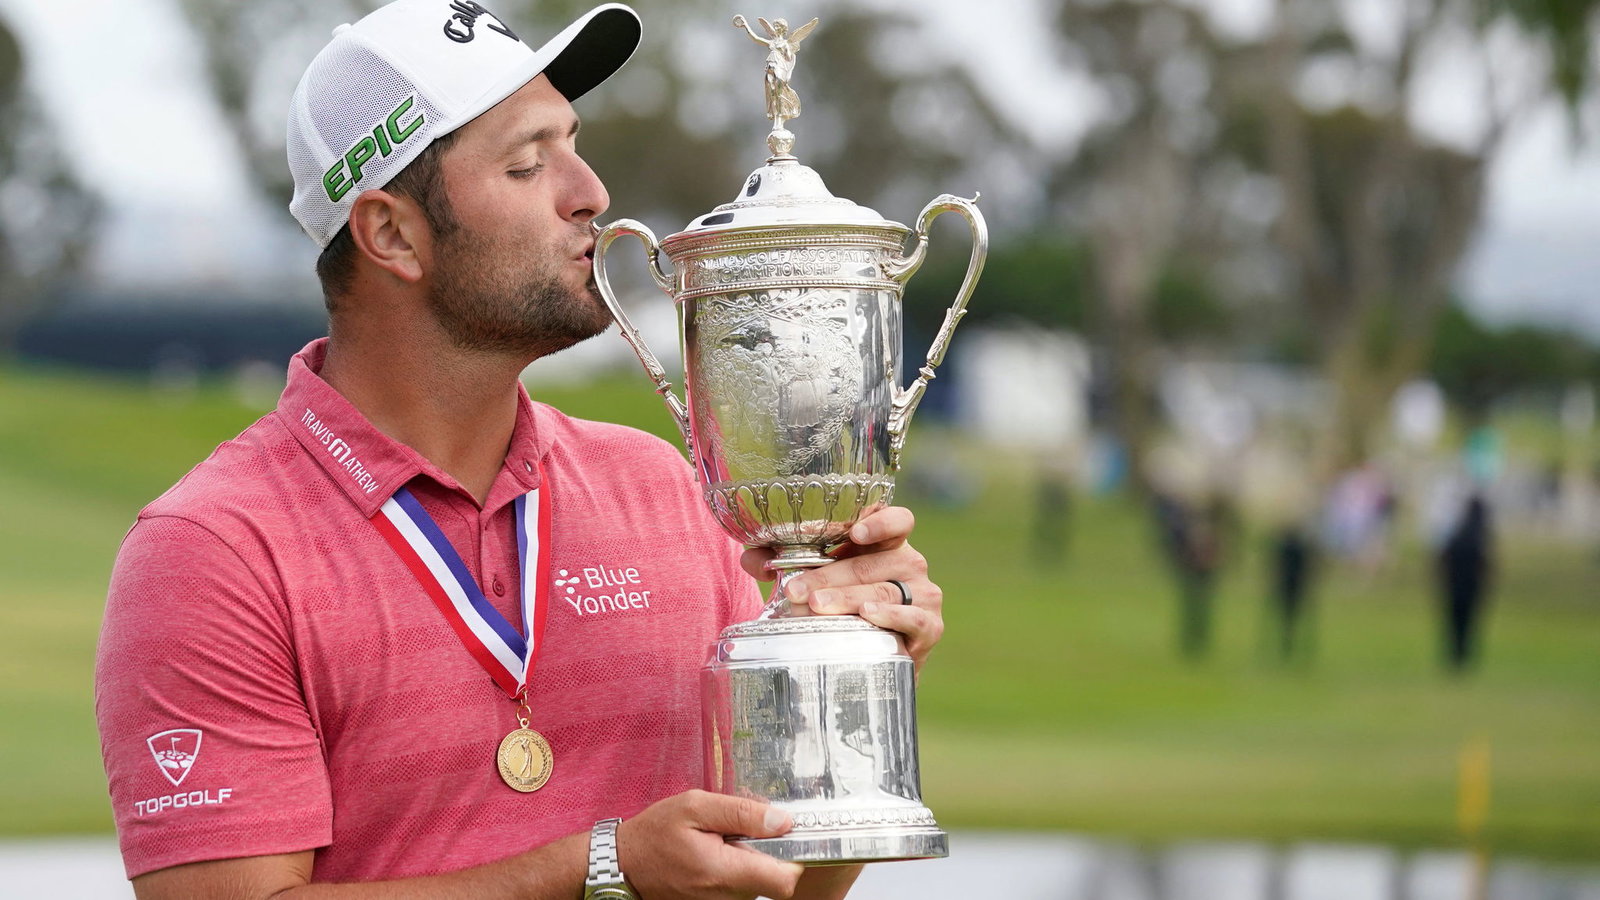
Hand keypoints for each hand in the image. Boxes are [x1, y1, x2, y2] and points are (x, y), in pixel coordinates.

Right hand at [618, 790, 802, 899]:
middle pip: (774, 878)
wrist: (624, 866)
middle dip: (767, 850)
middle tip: (740, 828)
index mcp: (724, 871)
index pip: (785, 881)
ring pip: (758, 881)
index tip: (786, 834)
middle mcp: (727, 897)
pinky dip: (736, 867)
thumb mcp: (695, 807)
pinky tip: (715, 852)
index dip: (795, 857)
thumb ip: (742, 813)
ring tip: (721, 839)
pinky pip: (741, 885)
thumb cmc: (655, 835)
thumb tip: (783, 821)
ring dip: (749, 857)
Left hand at [741, 507, 944, 673]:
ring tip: (817, 606)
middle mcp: (910, 563)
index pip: (898, 520)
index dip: (880, 522)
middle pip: (873, 562)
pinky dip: (890, 617)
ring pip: (884, 590)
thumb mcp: (816, 580)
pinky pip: (912, 618)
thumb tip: (752, 559)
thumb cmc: (843, 609)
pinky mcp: (930, 627)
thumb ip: (782, 563)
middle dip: (829, 575)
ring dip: (848, 598)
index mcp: (887, 544)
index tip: (854, 533)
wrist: (871, 661)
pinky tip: (867, 616)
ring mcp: (924, 595)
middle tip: (798, 590)